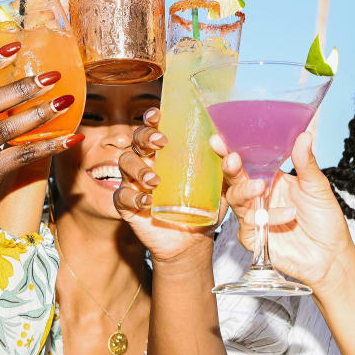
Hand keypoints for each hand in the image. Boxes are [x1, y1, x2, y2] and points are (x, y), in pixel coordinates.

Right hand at [114, 108, 215, 263]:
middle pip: (136, 140)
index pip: (154, 127)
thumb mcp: (221, 186)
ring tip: (155, 181)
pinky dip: (132, 197)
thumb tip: (232, 156)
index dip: (151, 118)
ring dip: (138, 168)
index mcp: (167, 152)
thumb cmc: (205, 205)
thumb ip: (229, 171)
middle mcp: (148, 162)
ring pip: (125, 163)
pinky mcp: (128, 205)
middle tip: (160, 143)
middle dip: (144, 136)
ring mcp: (135, 182)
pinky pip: (122, 195)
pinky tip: (147, 202)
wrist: (194, 239)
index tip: (158, 116)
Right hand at [222, 131, 354, 290]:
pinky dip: (268, 217)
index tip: (220, 140)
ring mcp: (255, 216)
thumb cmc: (325, 221)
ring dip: (245, 191)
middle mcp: (260, 196)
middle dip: (230, 168)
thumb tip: (303, 136)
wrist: (330, 256)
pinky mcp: (254, 237)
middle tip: (233, 160)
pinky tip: (289, 215)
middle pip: (235, 180)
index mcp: (272, 179)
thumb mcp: (317, 187)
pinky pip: (250, 223)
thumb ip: (306, 163)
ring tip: (262, 187)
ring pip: (236, 200)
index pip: (248, 161)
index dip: (232, 151)